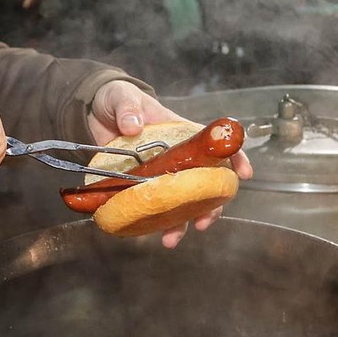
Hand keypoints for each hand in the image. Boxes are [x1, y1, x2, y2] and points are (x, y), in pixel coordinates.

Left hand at [86, 80, 253, 247]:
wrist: (94, 113)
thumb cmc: (118, 99)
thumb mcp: (122, 97)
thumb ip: (127, 108)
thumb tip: (133, 126)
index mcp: (183, 134)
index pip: (218, 145)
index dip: (235, 158)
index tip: (243, 175)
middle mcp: (179, 158)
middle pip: (206, 185)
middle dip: (211, 206)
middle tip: (203, 221)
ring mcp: (162, 175)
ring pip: (182, 204)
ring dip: (181, 224)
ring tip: (171, 239)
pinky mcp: (142, 187)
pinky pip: (153, 208)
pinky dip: (153, 224)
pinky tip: (148, 234)